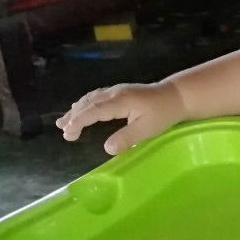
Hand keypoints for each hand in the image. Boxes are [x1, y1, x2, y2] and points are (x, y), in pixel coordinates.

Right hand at [55, 81, 186, 154]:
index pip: (93, 111)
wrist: (177, 96)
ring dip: (77, 109)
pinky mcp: (121, 92)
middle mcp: (115, 93)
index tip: (69, 133)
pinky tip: (82, 108)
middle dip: (74, 117)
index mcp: (120, 102)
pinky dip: (86, 104)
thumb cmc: (163, 113)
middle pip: (88, 103)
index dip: (79, 122)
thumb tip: (107, 149)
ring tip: (65, 121)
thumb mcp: (147, 129)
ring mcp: (117, 91)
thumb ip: (127, 138)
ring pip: (91, 98)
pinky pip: (97, 96)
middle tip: (63, 131)